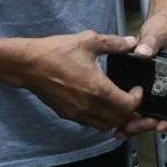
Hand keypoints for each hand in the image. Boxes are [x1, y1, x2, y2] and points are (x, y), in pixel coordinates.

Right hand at [14, 31, 141, 133]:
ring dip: (116, 118)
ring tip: (118, 102)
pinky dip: (101, 118)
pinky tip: (101, 103)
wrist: (28, 64)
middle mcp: (88, 106)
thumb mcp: (89, 41)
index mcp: (97, 89)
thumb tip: (132, 42)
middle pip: (119, 120)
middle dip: (130, 111)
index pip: (127, 106)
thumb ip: (114, 43)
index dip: (137, 100)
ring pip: (104, 125)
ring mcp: (77, 113)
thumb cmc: (56, 52)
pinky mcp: (67, 114)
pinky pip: (90, 123)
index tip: (136, 89)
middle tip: (131, 97)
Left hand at [122, 13, 166, 135]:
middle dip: (145, 124)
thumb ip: (151, 42)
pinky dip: (127, 114)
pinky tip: (114, 121)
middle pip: (160, 114)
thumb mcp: (158, 35)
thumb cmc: (163, 31)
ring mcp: (153, 89)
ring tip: (120, 131)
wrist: (157, 28)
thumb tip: (143, 52)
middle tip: (129, 129)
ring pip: (147, 113)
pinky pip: (136, 105)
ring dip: (135, 124)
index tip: (160, 125)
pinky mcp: (141, 87)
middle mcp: (165, 87)